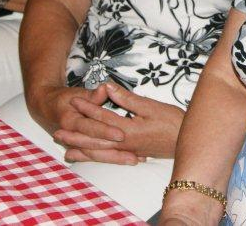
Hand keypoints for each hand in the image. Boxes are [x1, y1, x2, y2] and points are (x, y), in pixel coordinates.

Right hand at [37, 85, 141, 164]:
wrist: (46, 107)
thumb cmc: (64, 98)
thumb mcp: (77, 93)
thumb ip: (93, 95)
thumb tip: (105, 88)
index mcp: (70, 121)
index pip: (91, 128)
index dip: (106, 131)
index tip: (122, 134)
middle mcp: (72, 136)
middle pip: (95, 147)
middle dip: (114, 153)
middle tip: (134, 156)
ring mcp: (75, 145)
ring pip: (97, 155)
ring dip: (115, 159)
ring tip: (135, 161)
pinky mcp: (80, 149)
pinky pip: (96, 157)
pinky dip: (110, 159)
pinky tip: (126, 161)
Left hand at [54, 82, 183, 161]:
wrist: (187, 142)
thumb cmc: (172, 121)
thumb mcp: (151, 106)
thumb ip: (127, 99)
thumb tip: (108, 87)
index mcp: (127, 129)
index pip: (102, 117)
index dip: (87, 107)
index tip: (73, 100)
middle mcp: (124, 143)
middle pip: (95, 139)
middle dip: (76, 135)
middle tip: (57, 132)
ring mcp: (128, 151)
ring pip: (100, 151)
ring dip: (82, 150)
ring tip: (66, 149)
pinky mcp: (133, 154)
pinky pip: (109, 157)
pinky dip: (97, 158)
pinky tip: (90, 158)